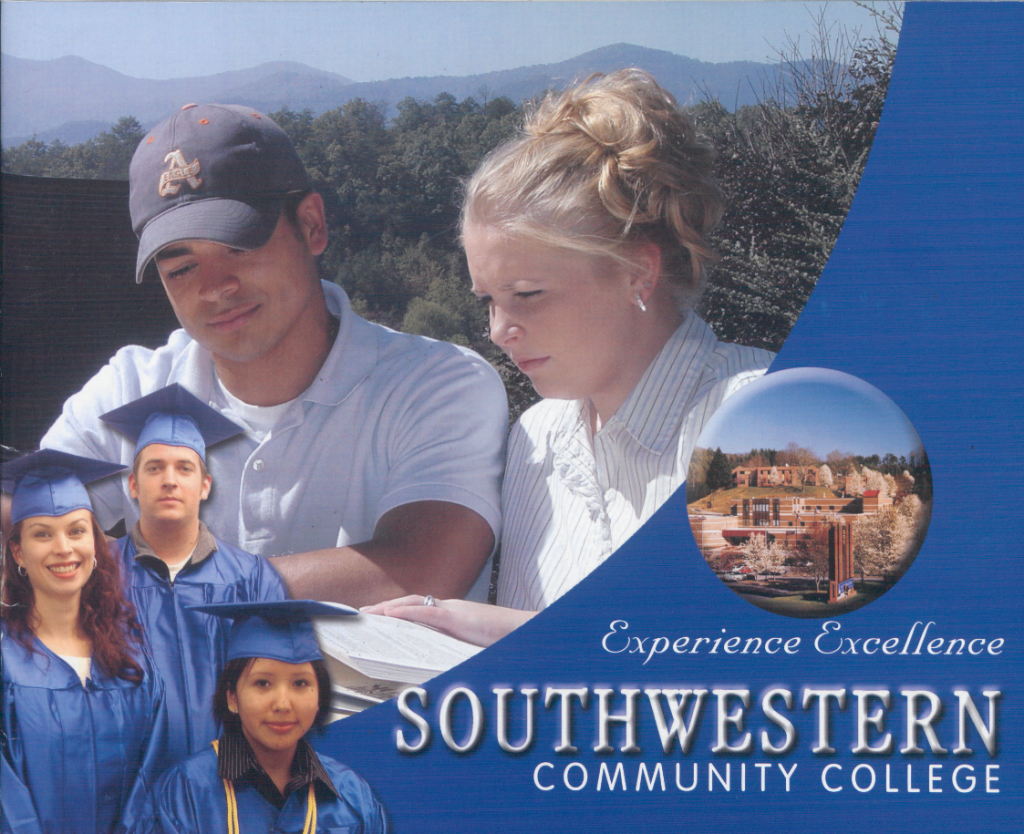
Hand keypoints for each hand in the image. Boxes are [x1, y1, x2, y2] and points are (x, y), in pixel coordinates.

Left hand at [361, 596, 535, 647]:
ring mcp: (452, 611)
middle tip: (364, 614)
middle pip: (410, 604)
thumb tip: (436, 666)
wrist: (523, 632)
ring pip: (413, 604)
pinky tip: (389, 613)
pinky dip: (405, 610)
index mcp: (452, 617)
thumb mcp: (471, 646)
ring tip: (368, 612)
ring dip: (388, 608)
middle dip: (385, 608)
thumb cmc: (502, 640)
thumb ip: (453, 650)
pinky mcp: (455, 616)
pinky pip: (425, 610)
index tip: (379, 618)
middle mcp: (449, 609)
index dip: (397, 612)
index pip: (418, 611)